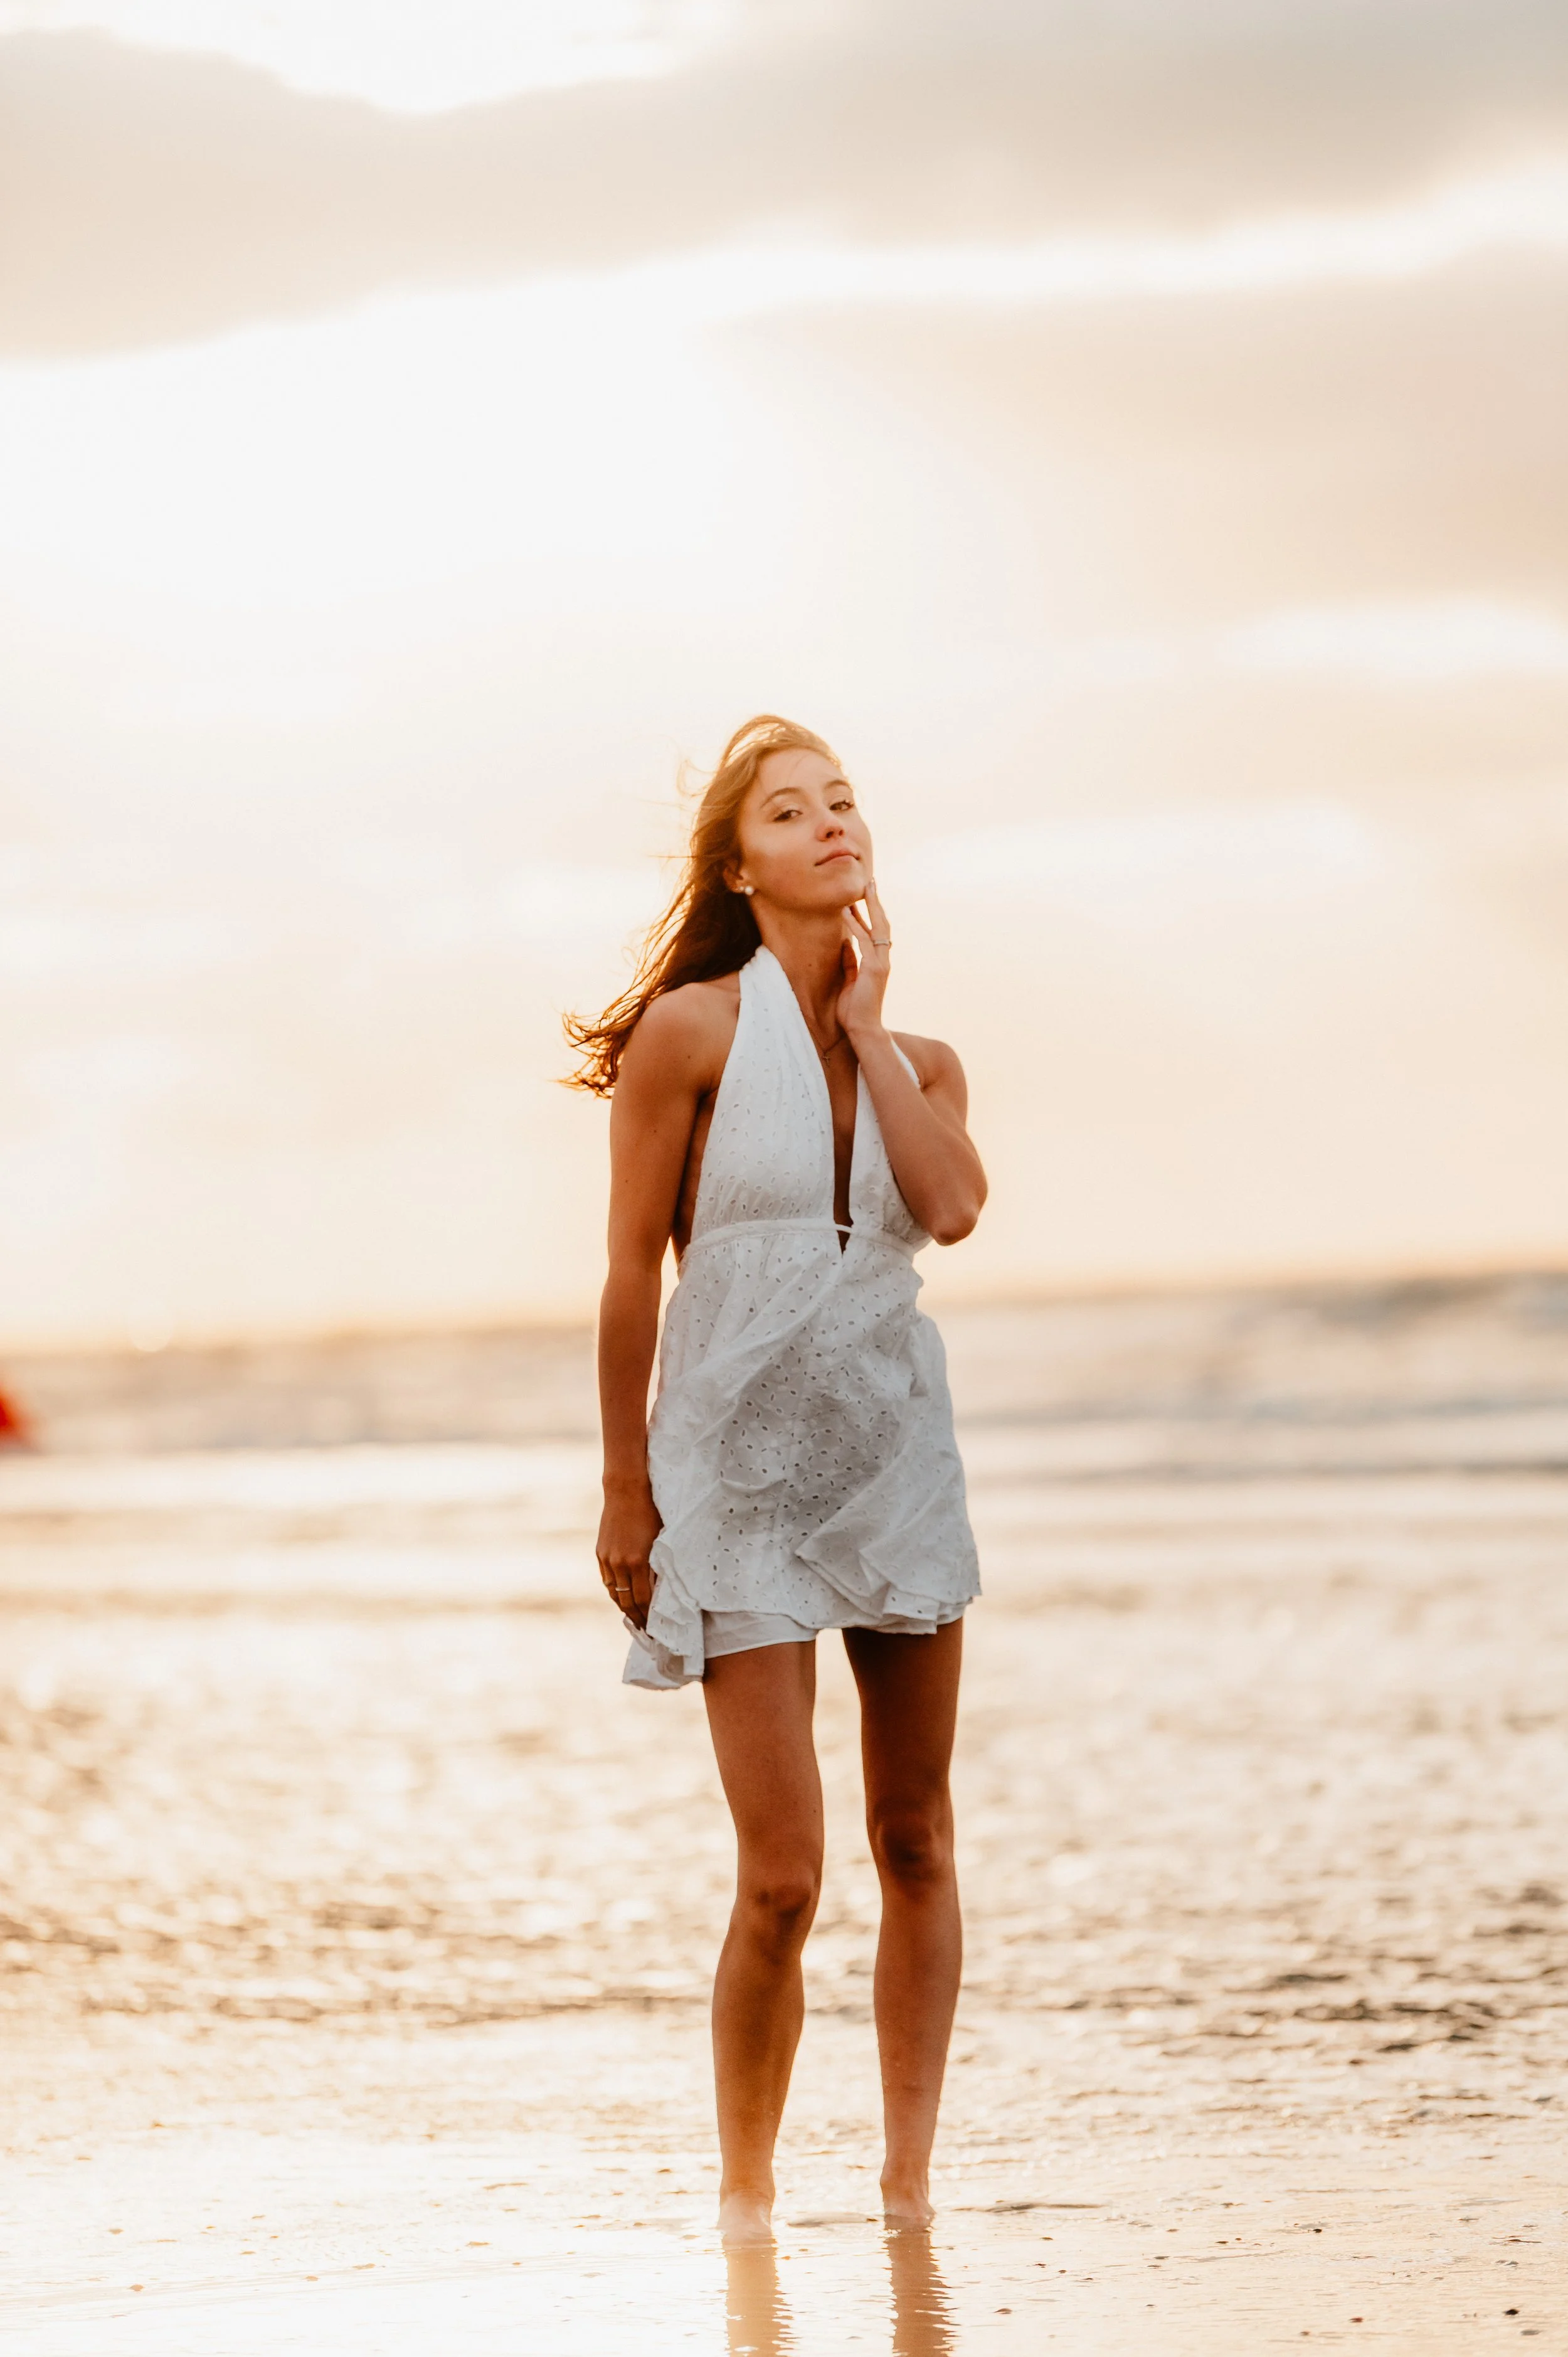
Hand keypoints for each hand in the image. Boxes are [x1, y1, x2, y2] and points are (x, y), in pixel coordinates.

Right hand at [596, 1476, 660, 1629]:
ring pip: (614, 1592)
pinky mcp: (600, 1553)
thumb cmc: (651, 1512)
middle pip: (626, 1601)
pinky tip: (621, 1597)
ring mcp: (607, 1558)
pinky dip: (614, 1591)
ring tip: (634, 1618)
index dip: (649, 1616)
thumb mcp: (661, 1540)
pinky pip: (606, 1580)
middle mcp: (620, 1563)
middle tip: (646, 1631)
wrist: (626, 1490)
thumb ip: (659, 1565)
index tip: (656, 1628)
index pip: (643, 1600)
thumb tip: (663, 1589)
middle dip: (637, 1618)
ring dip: (624, 1607)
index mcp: (638, 1561)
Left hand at [836, 878, 892, 1041]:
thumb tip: (844, 944)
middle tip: (869, 881)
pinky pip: (864, 941)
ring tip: (862, 887)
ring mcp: (881, 963)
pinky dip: (855, 925)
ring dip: (869, 906)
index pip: (875, 931)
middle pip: (881, 923)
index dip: (870, 912)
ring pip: (878, 928)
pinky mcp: (875, 969)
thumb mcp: (848, 981)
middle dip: (875, 902)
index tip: (862, 895)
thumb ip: (849, 962)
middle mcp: (882, 959)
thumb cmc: (853, 1010)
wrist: (862, 1030)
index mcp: (877, 962)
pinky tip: (846, 911)